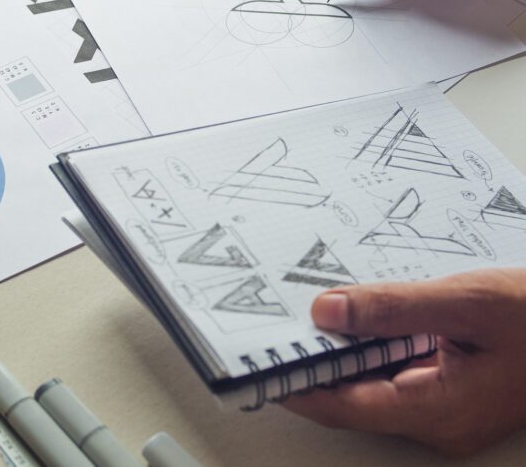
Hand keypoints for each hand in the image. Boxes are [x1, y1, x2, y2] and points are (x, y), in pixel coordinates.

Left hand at [285, 269, 525, 455]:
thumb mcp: (463, 302)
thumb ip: (393, 308)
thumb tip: (327, 311)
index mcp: (439, 409)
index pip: (348, 405)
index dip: (301, 386)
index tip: (260, 364)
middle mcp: (436, 421)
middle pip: (355, 400)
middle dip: (313, 367)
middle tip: (274, 330)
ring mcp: (443, 410)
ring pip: (372, 388)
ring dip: (339, 357)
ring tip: (303, 319)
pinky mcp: (448, 392)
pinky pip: (393, 376)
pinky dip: (367, 352)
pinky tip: (354, 322)